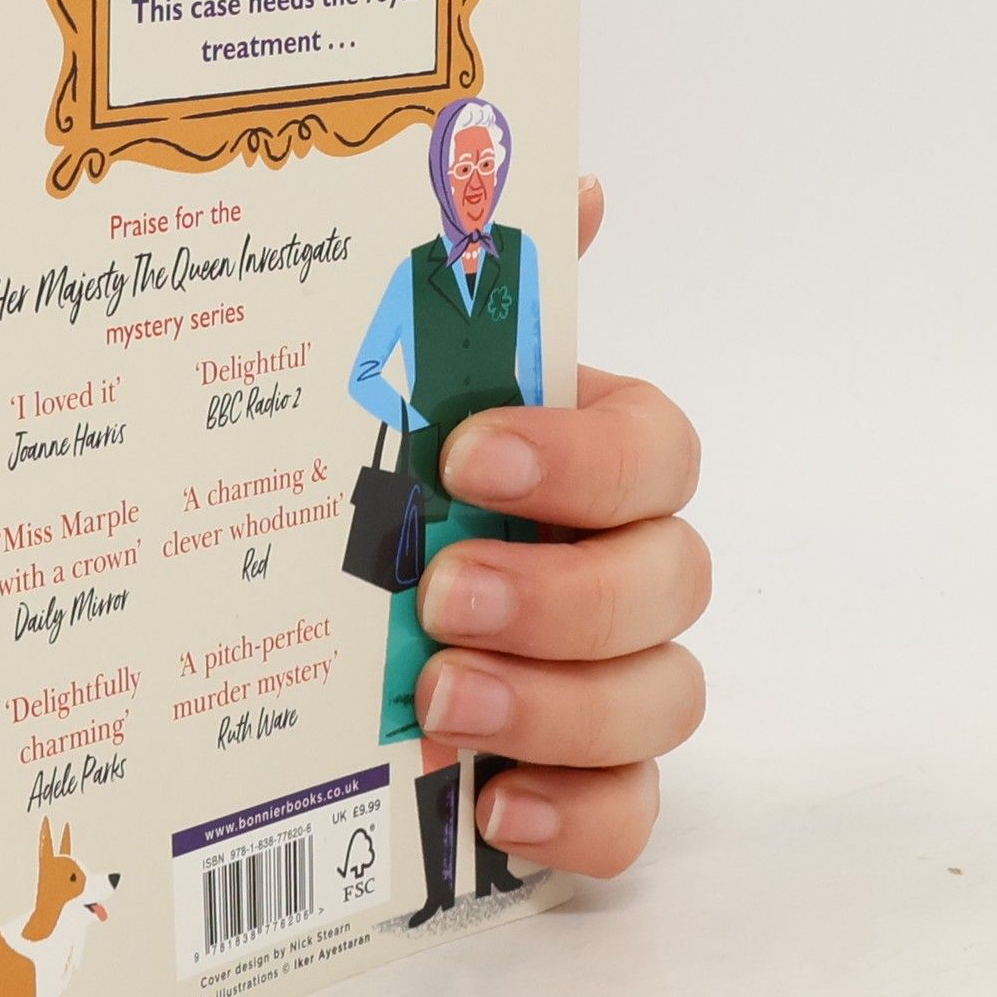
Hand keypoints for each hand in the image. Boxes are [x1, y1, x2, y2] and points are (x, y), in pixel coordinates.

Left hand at [414, 177, 707, 877]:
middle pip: (675, 579)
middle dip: (567, 592)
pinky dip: (580, 819)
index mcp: (590, 459)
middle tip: (443, 597)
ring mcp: (613, 677)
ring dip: (562, 705)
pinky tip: (494, 808)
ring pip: (666, 699)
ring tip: (437, 702)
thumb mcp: (410, 378)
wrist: (321, 607)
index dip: (583, 457)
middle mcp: (624, 564)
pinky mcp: (582, 778)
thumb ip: (486, 287)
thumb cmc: (392, 473)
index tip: (470, 456)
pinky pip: (630, 815)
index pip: (655, 448)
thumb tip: (574, 178)